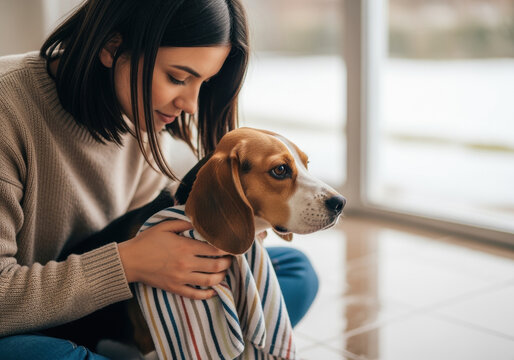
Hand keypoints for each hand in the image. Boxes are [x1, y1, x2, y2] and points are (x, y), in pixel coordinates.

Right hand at [118, 220, 232, 299]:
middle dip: (227, 263)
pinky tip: (213, 290)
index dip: (227, 249)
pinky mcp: (175, 288)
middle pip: (216, 266)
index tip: (232, 246)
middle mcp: (186, 264)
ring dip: (221, 277)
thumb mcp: (165, 226)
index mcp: (185, 247)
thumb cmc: (147, 241)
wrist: (130, 261)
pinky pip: (195, 294)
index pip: (215, 250)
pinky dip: (207, 294)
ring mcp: (181, 278)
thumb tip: (201, 222)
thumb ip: (185, 223)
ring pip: (209, 281)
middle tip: (230, 259)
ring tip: (224, 272)